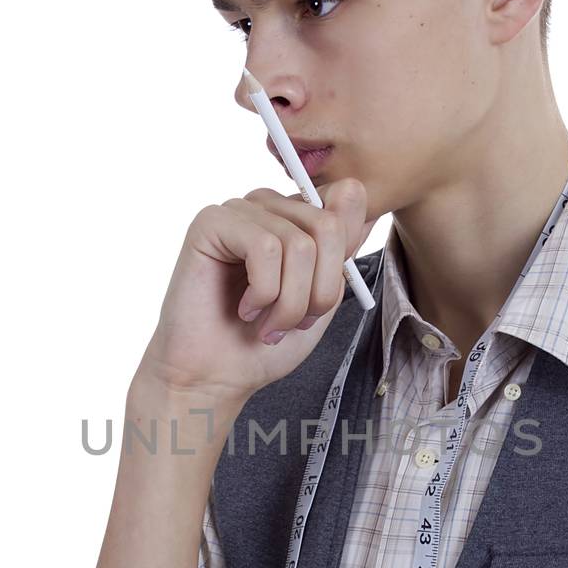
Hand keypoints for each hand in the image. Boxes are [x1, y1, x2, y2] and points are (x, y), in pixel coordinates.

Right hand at [140, 178, 378, 403]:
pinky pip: (264, 248)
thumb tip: (355, 190)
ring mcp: (240, 211)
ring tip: (268, 324)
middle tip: (294, 322)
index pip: (347, 197)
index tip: (316, 302)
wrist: (216, 377)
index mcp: (297, 218)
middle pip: (328, 226)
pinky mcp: (211, 223)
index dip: (343, 257)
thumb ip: (341, 247)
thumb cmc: (263, 343)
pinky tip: (245, 309)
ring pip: (299, 244)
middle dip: (320, 291)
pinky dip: (263, 292)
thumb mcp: (321, 297)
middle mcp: (269, 206)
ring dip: (289, 302)